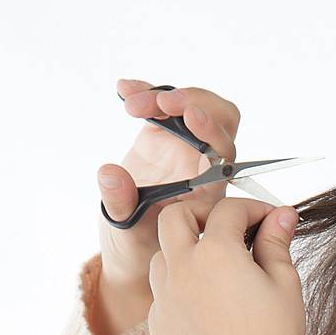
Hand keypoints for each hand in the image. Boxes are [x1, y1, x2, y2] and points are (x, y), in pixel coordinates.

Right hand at [96, 80, 242, 282]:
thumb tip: (110, 172)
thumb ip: (122, 204)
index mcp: (208, 189)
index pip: (225, 152)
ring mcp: (185, 147)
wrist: (131, 245)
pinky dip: (146, 93)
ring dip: (163, 97)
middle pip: (219, 118)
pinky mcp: (164, 136)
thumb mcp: (128, 231)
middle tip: (161, 104)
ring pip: (191, 106)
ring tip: (131, 102)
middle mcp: (204, 164)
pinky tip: (124, 89)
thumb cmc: (140, 245)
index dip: (213, 131)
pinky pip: (162, 106)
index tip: (190, 118)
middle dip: (193, 103)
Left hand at [147, 196, 305, 334]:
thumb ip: (277, 243)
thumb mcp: (285, 284)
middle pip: (175, 216)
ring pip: (162, 254)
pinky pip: (162, 294)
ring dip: (185, 251)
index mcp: (215, 252)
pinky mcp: (159, 324)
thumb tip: (282, 215)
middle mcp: (182, 268)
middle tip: (226, 229)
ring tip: (215, 268)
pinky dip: (180, 288)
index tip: (269, 221)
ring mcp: (164, 297)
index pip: (229, 209)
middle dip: (201, 214)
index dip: (253, 209)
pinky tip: (207, 304)